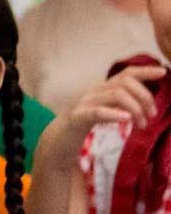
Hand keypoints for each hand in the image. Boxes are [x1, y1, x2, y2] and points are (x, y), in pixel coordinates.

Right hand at [42, 65, 165, 165]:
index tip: (163, 73)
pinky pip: (97, 112)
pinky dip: (114, 114)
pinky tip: (126, 119)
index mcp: (101, 90)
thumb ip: (119, 103)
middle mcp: (93, 92)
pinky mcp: (76, 118)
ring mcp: (83, 104)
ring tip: (142, 125)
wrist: (55, 142)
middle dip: (144, 97)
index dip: (144, 71)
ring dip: (135, 109)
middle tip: (152, 116)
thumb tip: (146, 103)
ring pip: (116, 95)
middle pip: (124, 83)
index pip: (125, 73)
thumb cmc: (82, 127)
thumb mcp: (104, 111)